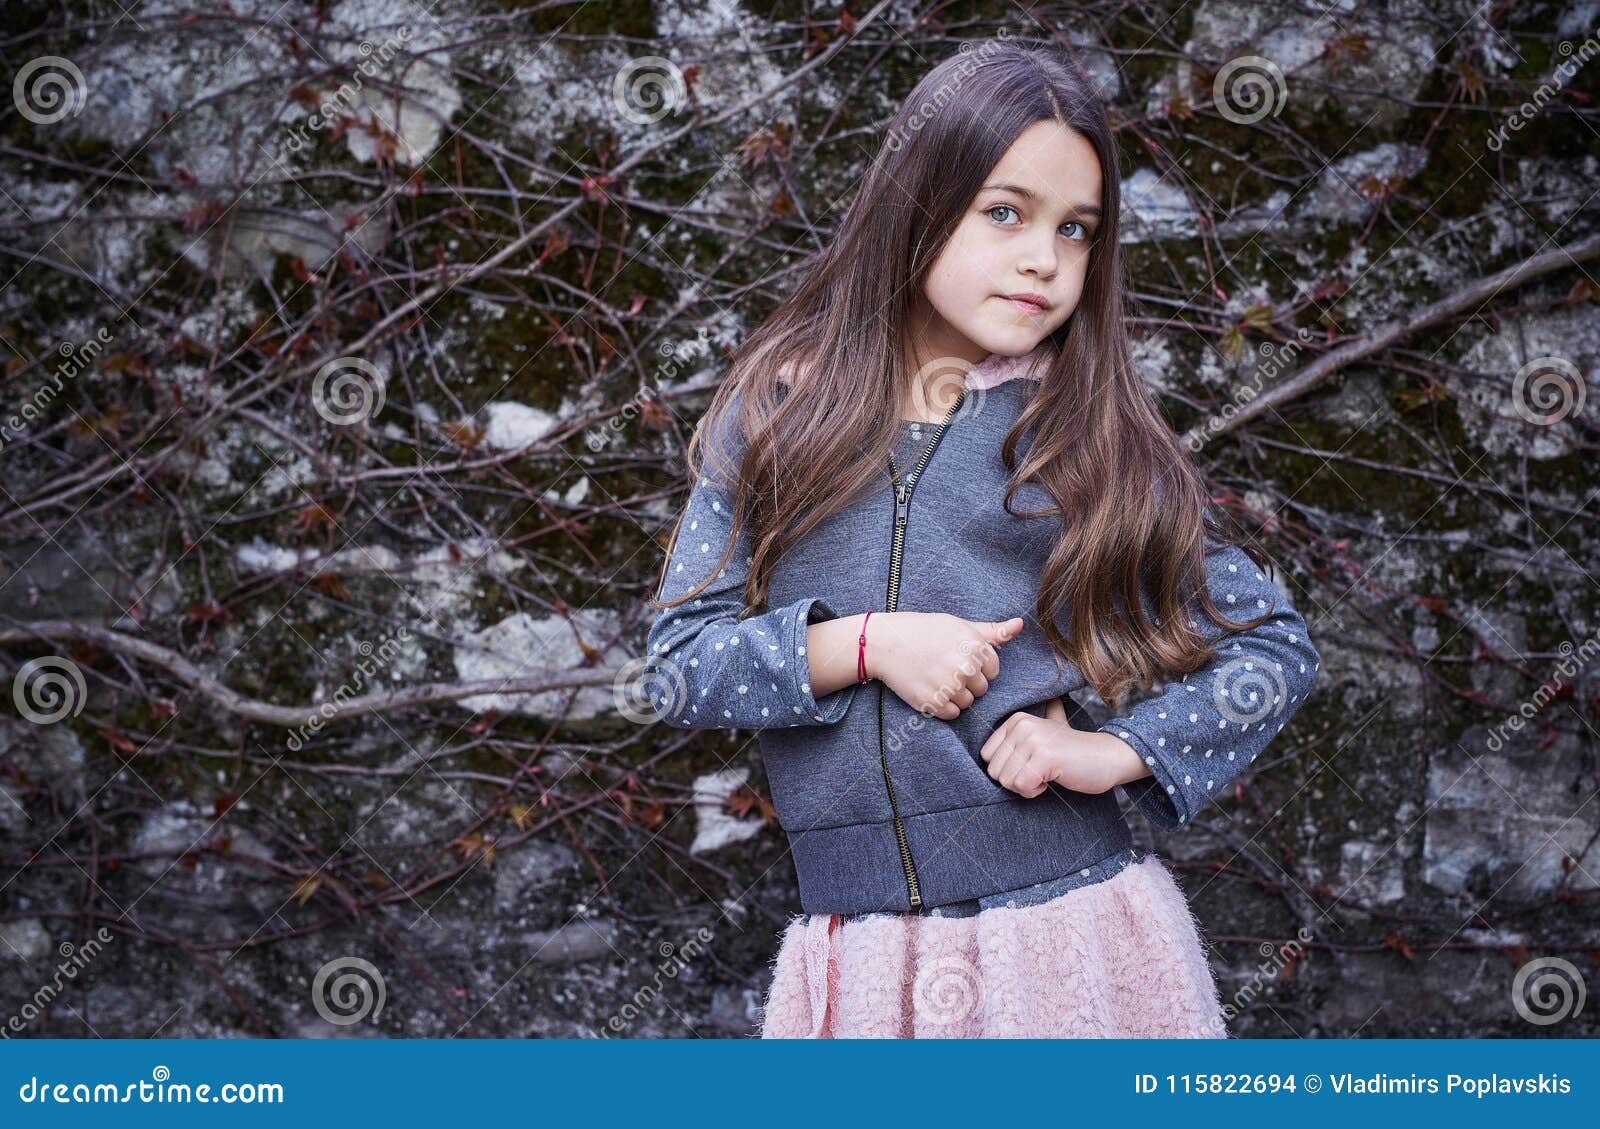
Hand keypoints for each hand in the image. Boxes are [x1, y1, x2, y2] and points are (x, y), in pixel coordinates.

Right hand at [867, 612, 1024, 719]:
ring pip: (967, 703)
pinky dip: (943, 707)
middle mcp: (964, 667)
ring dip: (955, 696)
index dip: (977, 666)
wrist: (885, 643)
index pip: (993, 671)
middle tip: (944, 667)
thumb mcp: (959, 624)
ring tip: (936, 677)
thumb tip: (1021, 624)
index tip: (957, 658)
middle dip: (967, 682)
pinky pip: (952, 715)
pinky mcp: (931, 702)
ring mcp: (947, 686)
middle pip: (981, 689)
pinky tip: (930, 689)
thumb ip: (992, 631)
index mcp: (975, 646)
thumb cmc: (924, 631)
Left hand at [978, 697, 1147, 797]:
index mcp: (1017, 720)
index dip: (1008, 769)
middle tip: (1041, 771)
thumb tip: (1027, 712)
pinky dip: (1035, 791)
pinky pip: (1021, 786)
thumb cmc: (1074, 751)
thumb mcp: (1048, 731)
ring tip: (1047, 774)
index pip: (987, 756)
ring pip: (1006, 781)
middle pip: (994, 771)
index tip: (1032, 763)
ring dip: (1026, 786)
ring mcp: (1033, 740)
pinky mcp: (1044, 757)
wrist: (1108, 757)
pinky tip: (1051, 779)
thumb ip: (1028, 728)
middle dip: (1016, 780)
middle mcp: (1022, 725)